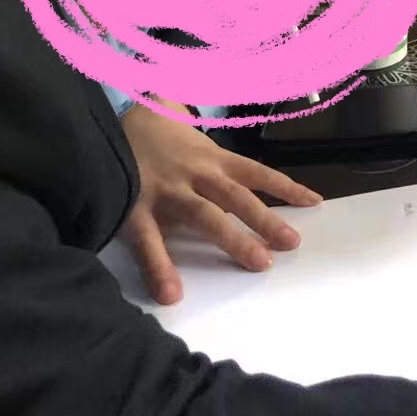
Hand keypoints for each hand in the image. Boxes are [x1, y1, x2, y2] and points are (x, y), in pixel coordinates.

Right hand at [119, 103, 320, 304]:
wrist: (101, 121)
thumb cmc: (149, 131)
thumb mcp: (186, 127)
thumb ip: (210, 140)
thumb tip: (227, 130)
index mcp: (211, 157)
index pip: (258, 172)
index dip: (286, 187)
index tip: (314, 202)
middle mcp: (196, 173)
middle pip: (238, 198)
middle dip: (267, 220)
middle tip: (292, 244)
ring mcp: (168, 191)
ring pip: (206, 217)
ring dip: (234, 241)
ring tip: (259, 264)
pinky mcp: (135, 209)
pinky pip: (149, 243)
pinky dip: (160, 269)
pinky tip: (171, 294)